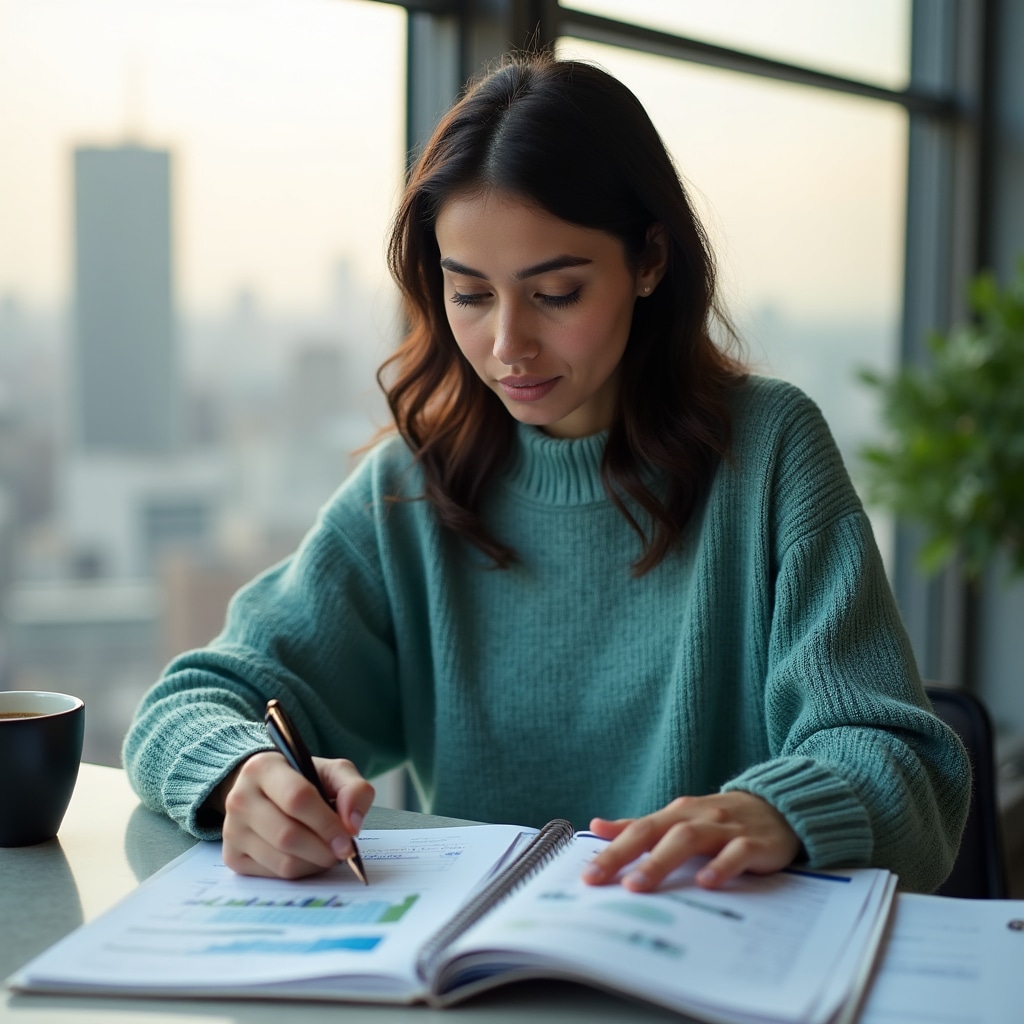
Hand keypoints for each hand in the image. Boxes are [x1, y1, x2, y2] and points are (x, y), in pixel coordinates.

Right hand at [216, 751, 374, 878]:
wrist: (265, 791)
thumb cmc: (303, 780)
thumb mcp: (333, 772)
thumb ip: (353, 789)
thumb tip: (353, 824)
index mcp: (263, 768)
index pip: (297, 798)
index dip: (327, 822)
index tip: (349, 838)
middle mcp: (239, 798)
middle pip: (288, 835)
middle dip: (323, 849)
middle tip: (343, 851)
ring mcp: (231, 830)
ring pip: (282, 861)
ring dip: (314, 863)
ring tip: (327, 852)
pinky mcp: (232, 857)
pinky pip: (273, 875)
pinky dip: (299, 872)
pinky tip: (307, 857)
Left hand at [581, 792, 799, 891]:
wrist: (780, 807)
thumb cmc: (720, 820)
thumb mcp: (679, 819)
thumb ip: (639, 826)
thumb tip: (596, 826)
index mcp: (675, 814)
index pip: (636, 831)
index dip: (610, 851)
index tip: (587, 876)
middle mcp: (695, 816)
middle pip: (655, 832)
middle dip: (624, 855)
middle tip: (599, 880)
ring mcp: (725, 827)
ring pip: (689, 839)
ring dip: (661, 861)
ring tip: (638, 885)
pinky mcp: (755, 841)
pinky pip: (736, 852)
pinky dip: (720, 865)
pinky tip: (705, 883)